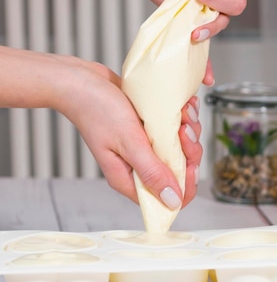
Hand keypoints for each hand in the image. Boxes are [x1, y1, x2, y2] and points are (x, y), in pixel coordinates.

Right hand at [56, 58, 201, 207]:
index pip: (166, 199)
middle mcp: (137, 164)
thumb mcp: (128, 141)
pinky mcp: (148, 128)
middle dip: (189, 151)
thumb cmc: (95, 109)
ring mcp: (144, 145)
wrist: (81, 80)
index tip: (190, 164)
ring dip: (188, 130)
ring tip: (182, 114)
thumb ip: (151, 172)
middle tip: (182, 131)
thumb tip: (172, 201)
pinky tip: (181, 106)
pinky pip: (174, 129)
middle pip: (179, 171)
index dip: (185, 185)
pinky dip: (182, 118)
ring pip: (181, 148)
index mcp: (129, 177)